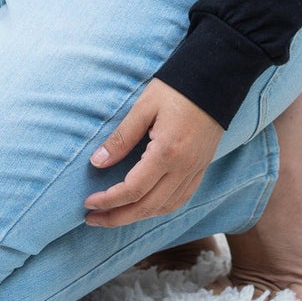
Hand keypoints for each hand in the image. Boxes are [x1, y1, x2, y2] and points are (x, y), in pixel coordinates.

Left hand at [84, 78, 222, 226]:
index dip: (108, 200)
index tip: (87, 203)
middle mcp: (183, 169)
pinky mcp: (201, 169)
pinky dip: (159, 209)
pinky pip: (179, 200)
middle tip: (92, 219)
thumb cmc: (175, 90)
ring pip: (165, 208)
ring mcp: (195, 171)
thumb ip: (121, 138)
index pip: (133, 189)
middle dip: (118, 217)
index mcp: (167, 153)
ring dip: (138, 217)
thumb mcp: (143, 108)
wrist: (214, 81)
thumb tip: (97, 162)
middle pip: (148, 207)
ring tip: (113, 216)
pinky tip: (143, 207)